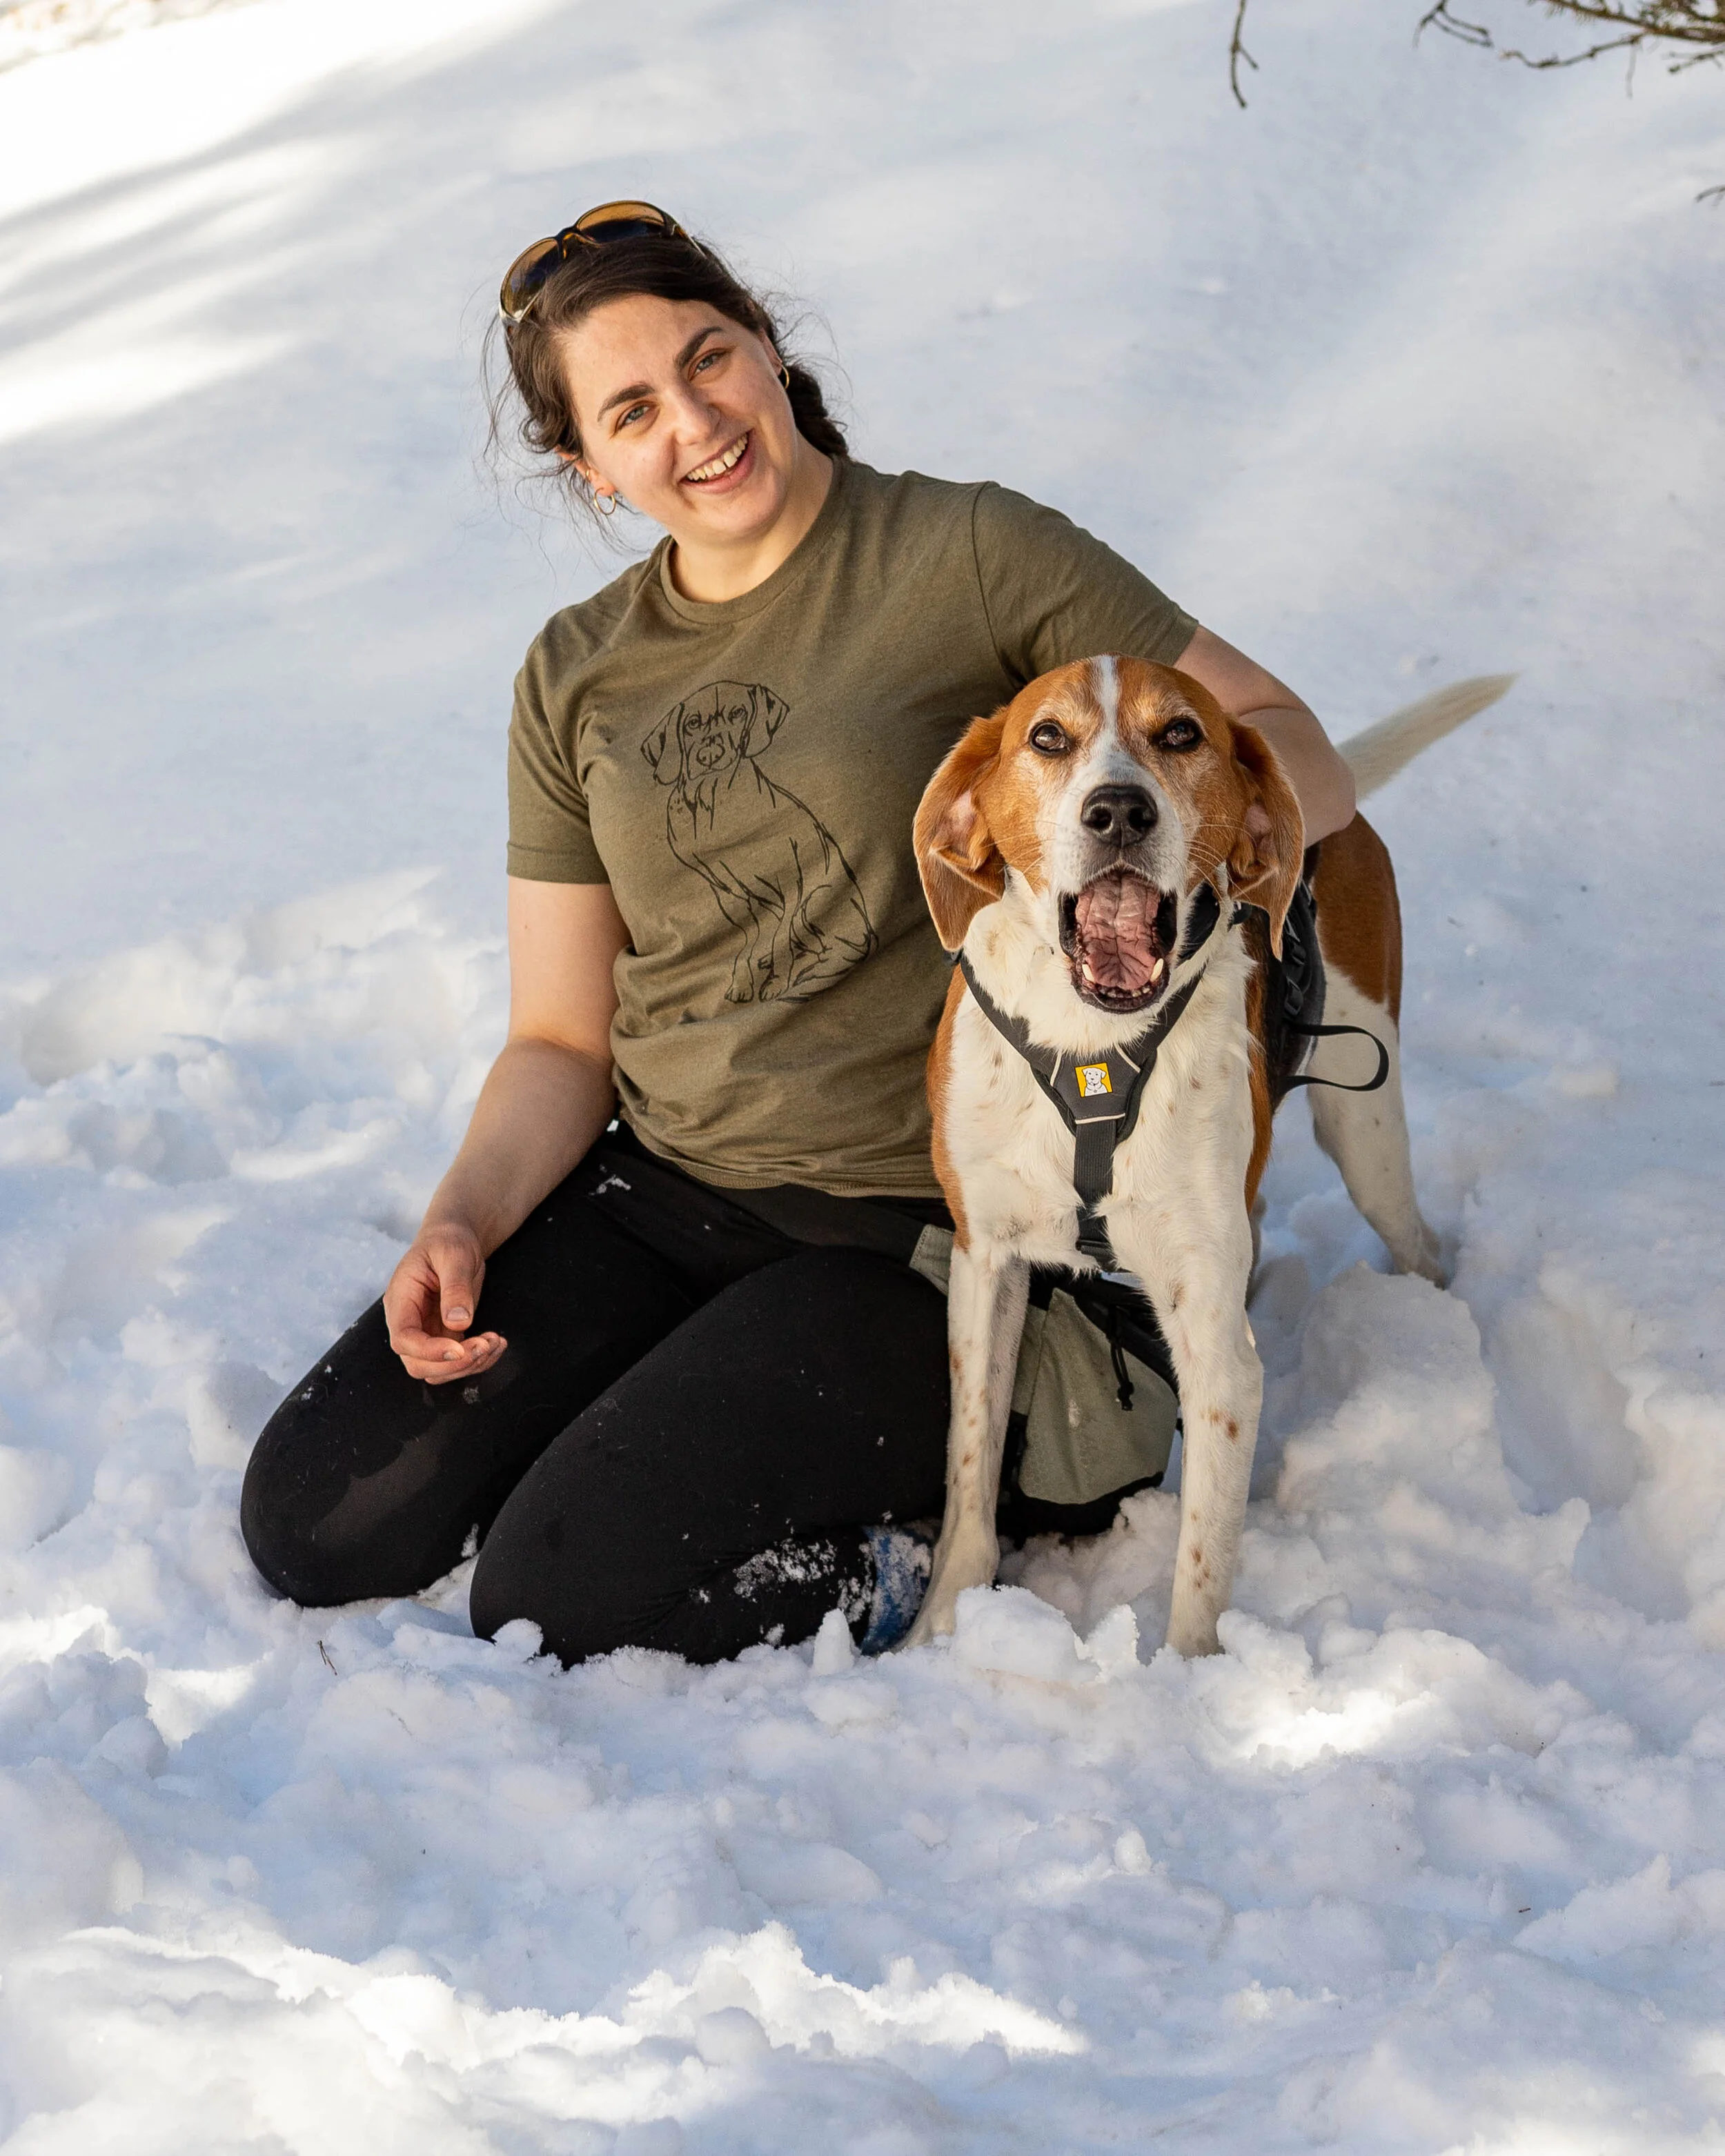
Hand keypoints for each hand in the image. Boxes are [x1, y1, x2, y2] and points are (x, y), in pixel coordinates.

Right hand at [383, 1221, 506, 1384]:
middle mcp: (408, 1321)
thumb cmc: (448, 1241)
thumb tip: (458, 1322)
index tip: (460, 1348)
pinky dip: (477, 1360)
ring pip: (437, 1370)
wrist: (454, 1239)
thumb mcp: (454, 1255)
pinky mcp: (444, 1336)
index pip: (403, 1339)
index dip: (429, 1351)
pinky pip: (456, 1361)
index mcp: (401, 1300)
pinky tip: (496, 1343)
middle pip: (417, 1363)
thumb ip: (455, 1286)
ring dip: (468, 1365)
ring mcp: (425, 1332)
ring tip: (496, 1343)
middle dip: (453, 1364)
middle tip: (486, 1345)